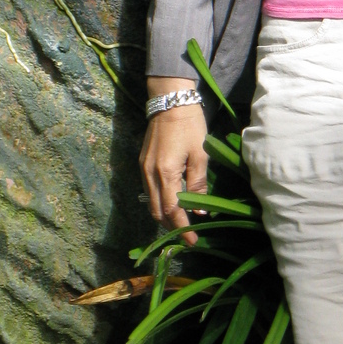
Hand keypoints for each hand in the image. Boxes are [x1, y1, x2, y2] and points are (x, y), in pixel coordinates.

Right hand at [139, 93, 208, 245]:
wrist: (169, 101)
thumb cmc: (190, 125)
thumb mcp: (200, 155)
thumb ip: (198, 184)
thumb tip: (199, 210)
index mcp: (165, 172)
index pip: (171, 209)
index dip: (182, 228)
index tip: (192, 241)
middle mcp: (149, 173)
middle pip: (156, 211)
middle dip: (171, 227)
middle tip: (188, 237)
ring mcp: (143, 168)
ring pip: (151, 202)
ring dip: (164, 216)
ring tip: (182, 224)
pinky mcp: (142, 163)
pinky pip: (149, 191)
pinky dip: (159, 203)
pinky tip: (172, 205)